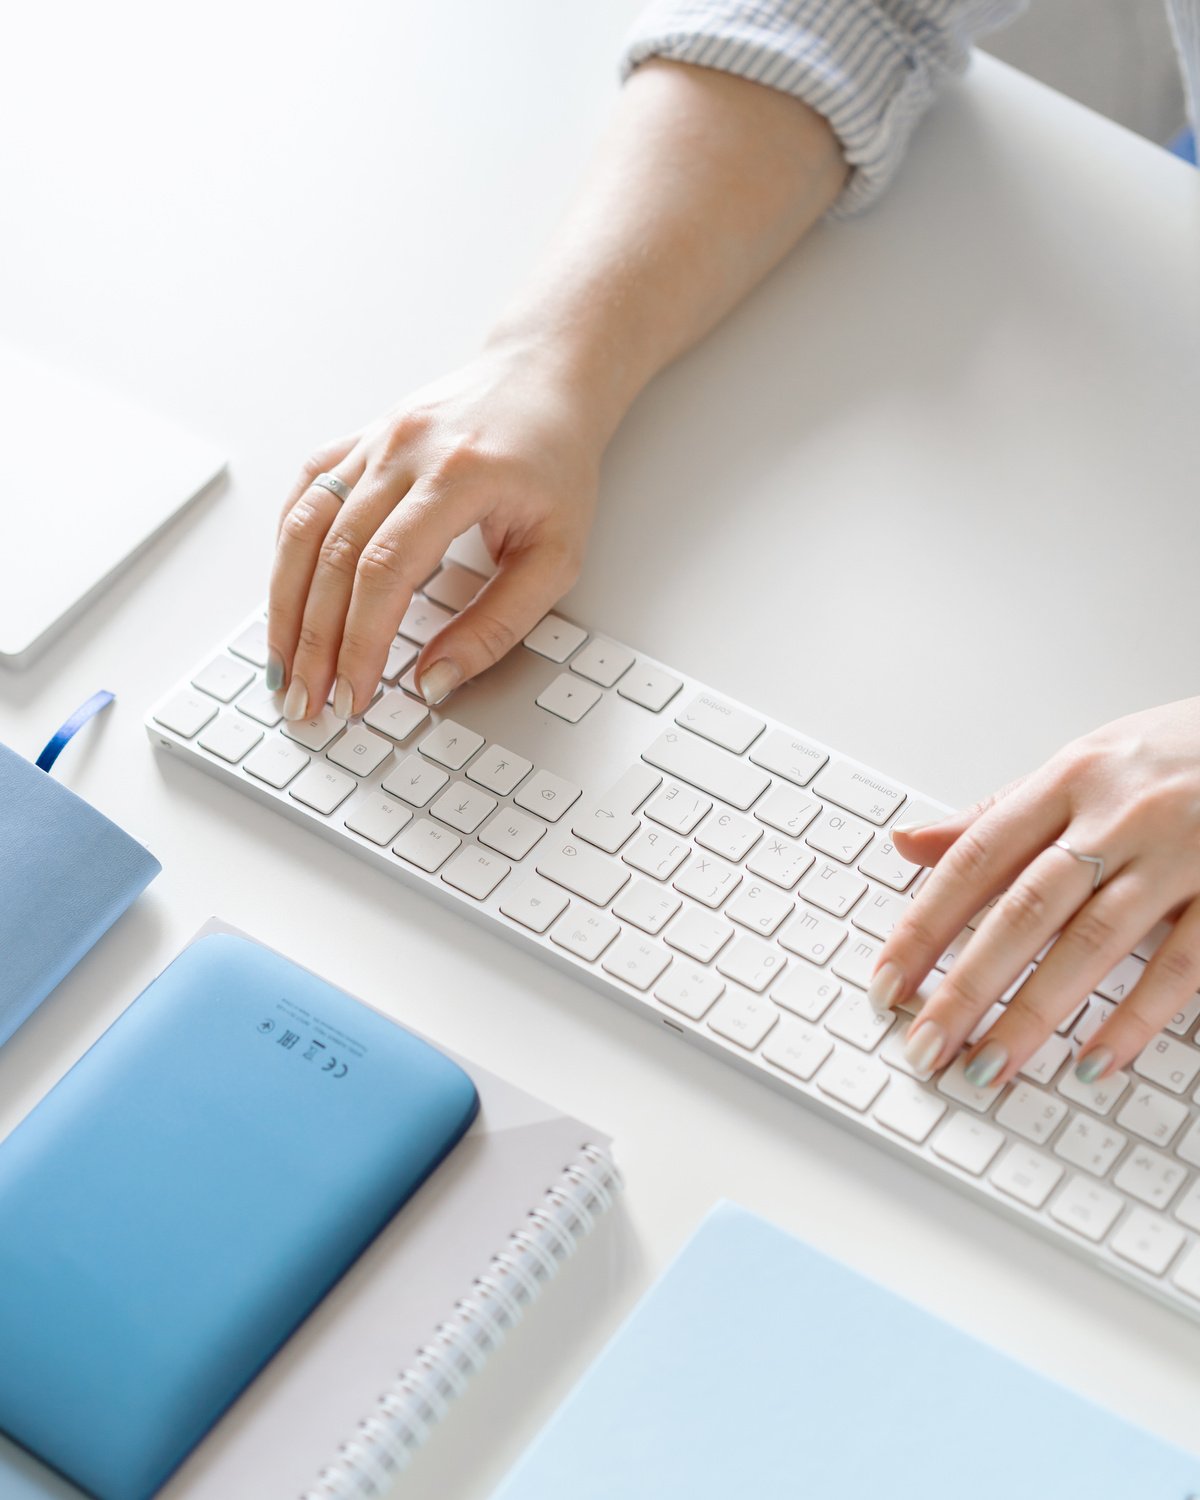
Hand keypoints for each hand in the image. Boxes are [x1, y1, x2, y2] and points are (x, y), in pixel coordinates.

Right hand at [266, 341, 601, 720]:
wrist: (544, 375)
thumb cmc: (556, 463)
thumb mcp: (557, 556)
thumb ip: (500, 624)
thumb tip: (436, 680)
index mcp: (459, 475)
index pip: (385, 571)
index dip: (360, 642)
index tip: (354, 696)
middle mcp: (404, 450)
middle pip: (334, 557)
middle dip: (314, 642)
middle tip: (307, 702)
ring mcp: (373, 441)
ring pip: (304, 527)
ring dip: (285, 606)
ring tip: (282, 667)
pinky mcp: (356, 440)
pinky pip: (304, 497)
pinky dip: (286, 553)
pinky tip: (283, 599)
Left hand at [868, 698, 1199, 1089]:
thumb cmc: (1178, 753)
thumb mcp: (1084, 764)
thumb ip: (997, 813)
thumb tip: (907, 843)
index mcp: (1070, 779)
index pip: (976, 859)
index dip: (925, 924)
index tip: (888, 981)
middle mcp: (1120, 814)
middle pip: (1026, 910)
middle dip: (967, 986)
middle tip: (926, 1045)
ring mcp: (1180, 854)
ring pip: (1094, 943)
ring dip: (1035, 1014)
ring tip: (989, 1067)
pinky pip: (1180, 965)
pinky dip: (1135, 1019)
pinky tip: (1094, 1061)